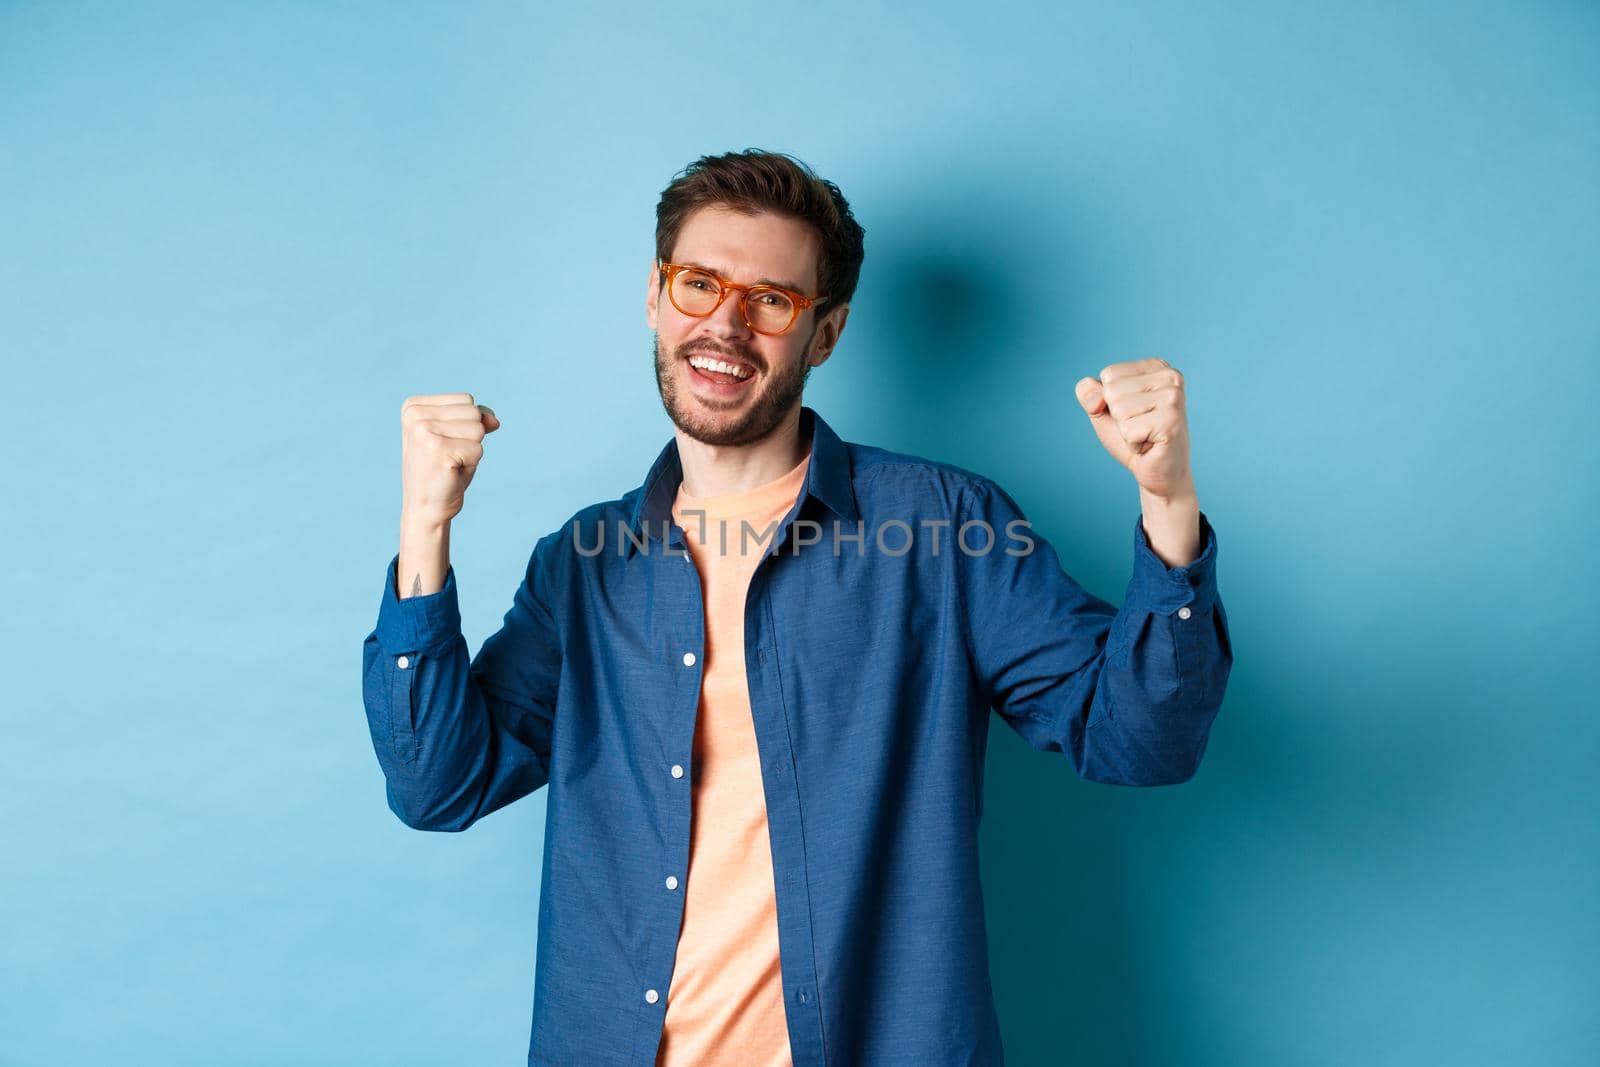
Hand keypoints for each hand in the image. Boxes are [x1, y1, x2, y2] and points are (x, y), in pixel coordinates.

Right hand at [400, 392, 500, 526]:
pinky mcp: (439, 449)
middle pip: (473, 411)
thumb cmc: (443, 471)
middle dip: (469, 437)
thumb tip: (494, 420)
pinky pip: (478, 449)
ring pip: (478, 428)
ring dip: (471, 450)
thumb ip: (475, 418)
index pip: (466, 399)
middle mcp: (415, 414)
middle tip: (448, 456)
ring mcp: (425, 431)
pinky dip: (472, 464)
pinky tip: (451, 472)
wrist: (426, 508)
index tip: (442, 444)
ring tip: (450, 463)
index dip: (464, 426)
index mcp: (413, 406)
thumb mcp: (458, 436)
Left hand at [1074, 358, 1194, 501]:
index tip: (1134, 413)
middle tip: (1141, 427)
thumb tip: (1094, 399)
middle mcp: (1170, 376)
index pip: (1109, 374)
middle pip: (1112, 391)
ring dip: (1126, 431)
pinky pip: (1128, 430)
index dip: (1111, 401)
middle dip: (1119, 417)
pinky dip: (1133, 444)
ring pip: (1119, 410)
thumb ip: (1090, 393)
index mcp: (1157, 366)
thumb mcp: (1105, 410)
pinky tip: (1151, 445)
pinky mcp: (1172, 421)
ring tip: (1146, 435)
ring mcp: (1174, 398)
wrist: (1159, 472)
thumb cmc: (1134, 437)